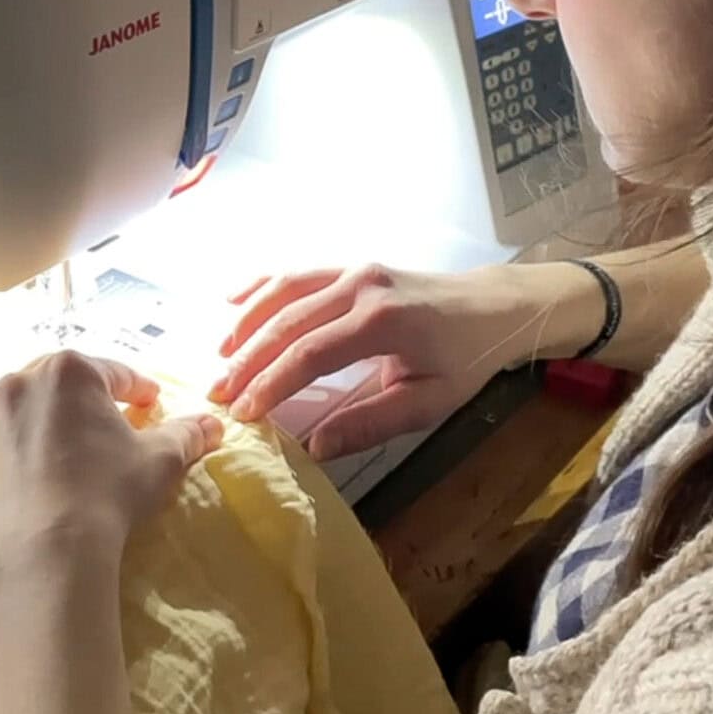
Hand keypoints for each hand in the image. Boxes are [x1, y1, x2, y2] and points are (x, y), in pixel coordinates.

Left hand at [0, 350, 222, 572]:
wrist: (49, 550)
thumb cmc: (109, 492)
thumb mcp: (160, 461)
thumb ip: (186, 435)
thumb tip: (215, 424)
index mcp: (72, 369)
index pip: (117, 373)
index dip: (140, 392)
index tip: (153, 406)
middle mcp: (24, 379)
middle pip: (65, 383)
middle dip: (89, 400)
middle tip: (113, 424)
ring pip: (18, 401)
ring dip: (38, 411)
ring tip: (61, 435)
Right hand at [209, 263, 538, 460]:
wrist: (494, 307)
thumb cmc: (464, 359)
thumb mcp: (428, 402)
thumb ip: (371, 423)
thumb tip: (315, 447)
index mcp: (381, 322)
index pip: (309, 353)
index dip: (270, 383)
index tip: (244, 413)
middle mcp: (361, 287)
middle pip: (288, 321)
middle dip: (248, 359)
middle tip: (218, 393)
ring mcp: (354, 270)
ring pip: (285, 289)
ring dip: (247, 322)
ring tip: (219, 356)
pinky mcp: (352, 266)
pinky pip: (298, 271)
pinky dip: (262, 285)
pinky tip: (233, 300)